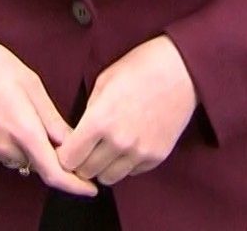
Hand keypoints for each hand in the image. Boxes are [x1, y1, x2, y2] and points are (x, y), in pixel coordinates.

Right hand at [0, 34, 98, 196]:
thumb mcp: (32, 85)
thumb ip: (52, 119)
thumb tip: (72, 141)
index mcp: (24, 131)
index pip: (54, 173)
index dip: (76, 185)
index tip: (90, 188)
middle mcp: (5, 147)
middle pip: (40, 166)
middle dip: (55, 157)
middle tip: (60, 133)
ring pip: (24, 160)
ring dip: (35, 150)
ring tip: (32, 116)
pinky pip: (7, 154)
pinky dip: (18, 144)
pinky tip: (14, 118)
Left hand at [56, 35, 198, 186]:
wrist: (182, 69)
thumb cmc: (140, 68)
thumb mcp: (104, 82)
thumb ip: (88, 113)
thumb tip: (78, 136)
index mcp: (99, 120)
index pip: (69, 159)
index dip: (64, 154)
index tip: (67, 147)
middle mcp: (119, 141)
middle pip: (86, 172)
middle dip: (82, 162)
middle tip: (86, 148)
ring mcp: (140, 151)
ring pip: (108, 178)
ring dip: (103, 166)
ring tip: (107, 148)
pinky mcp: (157, 156)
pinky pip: (131, 172)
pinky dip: (125, 164)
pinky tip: (128, 144)